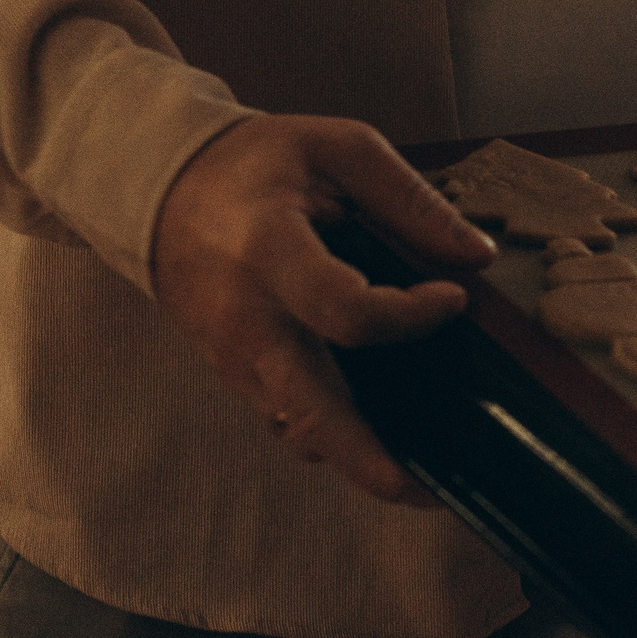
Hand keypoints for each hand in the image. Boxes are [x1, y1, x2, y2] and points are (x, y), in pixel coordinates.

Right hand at [153, 114, 495, 505]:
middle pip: (309, 413)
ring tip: (426, 478)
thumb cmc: (256, 163)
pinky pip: (288, 420)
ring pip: (299, 431)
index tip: (453, 299)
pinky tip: (383, 438)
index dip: (407, 316)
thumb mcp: (337, 148)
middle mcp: (247, 320)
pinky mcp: (234, 375)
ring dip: (358, 459)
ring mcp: (234, 358)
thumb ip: (410, 200)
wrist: (159, 188)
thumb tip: (477, 257)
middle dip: (370, 461)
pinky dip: (335, 437)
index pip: (344, 311)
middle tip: (432, 489)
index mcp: (269, 252)